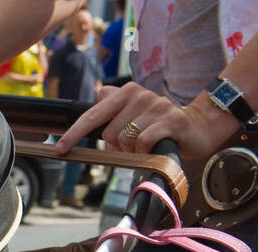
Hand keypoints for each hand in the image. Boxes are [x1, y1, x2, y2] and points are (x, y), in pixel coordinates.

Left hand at [56, 82, 239, 161]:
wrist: (197, 127)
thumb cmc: (157, 127)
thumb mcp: (131, 117)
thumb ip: (111, 111)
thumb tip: (92, 101)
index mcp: (125, 93)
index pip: (92, 115)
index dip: (74, 134)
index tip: (60, 149)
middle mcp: (139, 95)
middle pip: (109, 134)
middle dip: (117, 148)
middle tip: (134, 147)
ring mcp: (156, 105)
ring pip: (125, 140)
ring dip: (133, 152)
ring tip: (148, 146)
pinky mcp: (171, 119)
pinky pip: (143, 143)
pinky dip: (145, 152)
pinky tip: (155, 148)